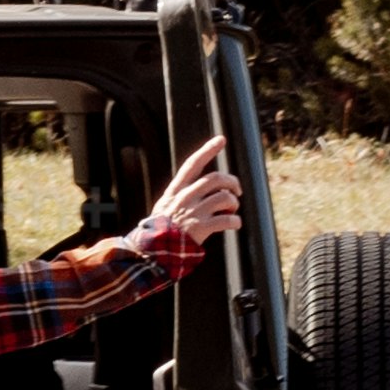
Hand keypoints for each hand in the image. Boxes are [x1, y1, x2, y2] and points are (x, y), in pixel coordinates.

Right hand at [139, 142, 249, 259]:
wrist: (153, 250)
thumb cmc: (160, 229)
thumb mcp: (164, 205)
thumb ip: (180, 195)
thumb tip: (201, 187)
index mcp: (176, 190)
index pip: (193, 164)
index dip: (207, 150)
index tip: (221, 139)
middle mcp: (185, 197)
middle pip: (215, 179)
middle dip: (231, 182)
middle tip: (236, 191)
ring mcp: (193, 212)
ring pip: (224, 198)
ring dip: (233, 203)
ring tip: (232, 210)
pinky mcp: (202, 228)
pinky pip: (227, 220)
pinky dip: (236, 221)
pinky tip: (234, 224)